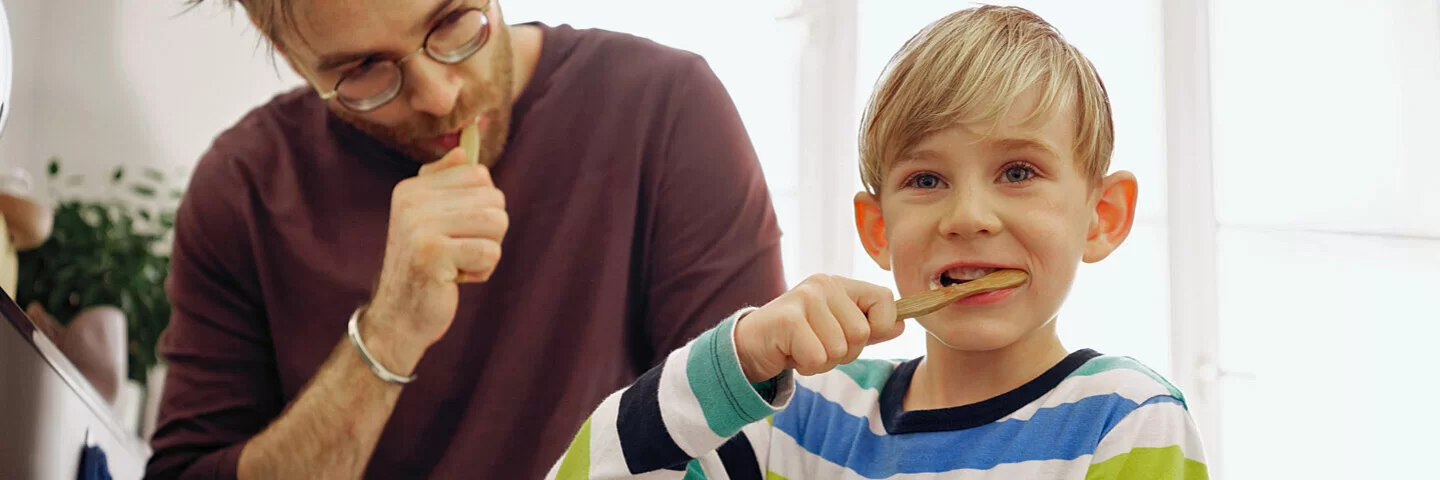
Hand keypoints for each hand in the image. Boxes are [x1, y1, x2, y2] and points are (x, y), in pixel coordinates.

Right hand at [364, 147, 507, 352]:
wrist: (398, 317)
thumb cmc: (425, 267)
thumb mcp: (430, 220)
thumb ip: (445, 184)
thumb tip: (465, 150)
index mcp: (412, 188)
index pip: (479, 174)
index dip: (481, 207)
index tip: (454, 231)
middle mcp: (412, 201)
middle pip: (493, 198)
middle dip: (488, 232)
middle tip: (457, 252)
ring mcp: (420, 226)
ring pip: (497, 222)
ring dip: (487, 251)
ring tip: (458, 263)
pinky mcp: (433, 253)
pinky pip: (490, 252)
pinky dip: (482, 272)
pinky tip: (455, 278)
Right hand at [734, 274, 903, 381]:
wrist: (751, 346)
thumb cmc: (798, 339)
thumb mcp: (838, 331)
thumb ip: (869, 327)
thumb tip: (901, 325)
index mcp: (840, 284)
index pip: (885, 300)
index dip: (879, 327)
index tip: (854, 337)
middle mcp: (823, 284)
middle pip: (862, 334)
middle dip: (843, 353)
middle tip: (817, 346)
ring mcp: (805, 299)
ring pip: (839, 349)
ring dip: (822, 361)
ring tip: (803, 349)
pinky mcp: (788, 319)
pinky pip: (817, 358)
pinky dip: (806, 366)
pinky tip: (791, 354)